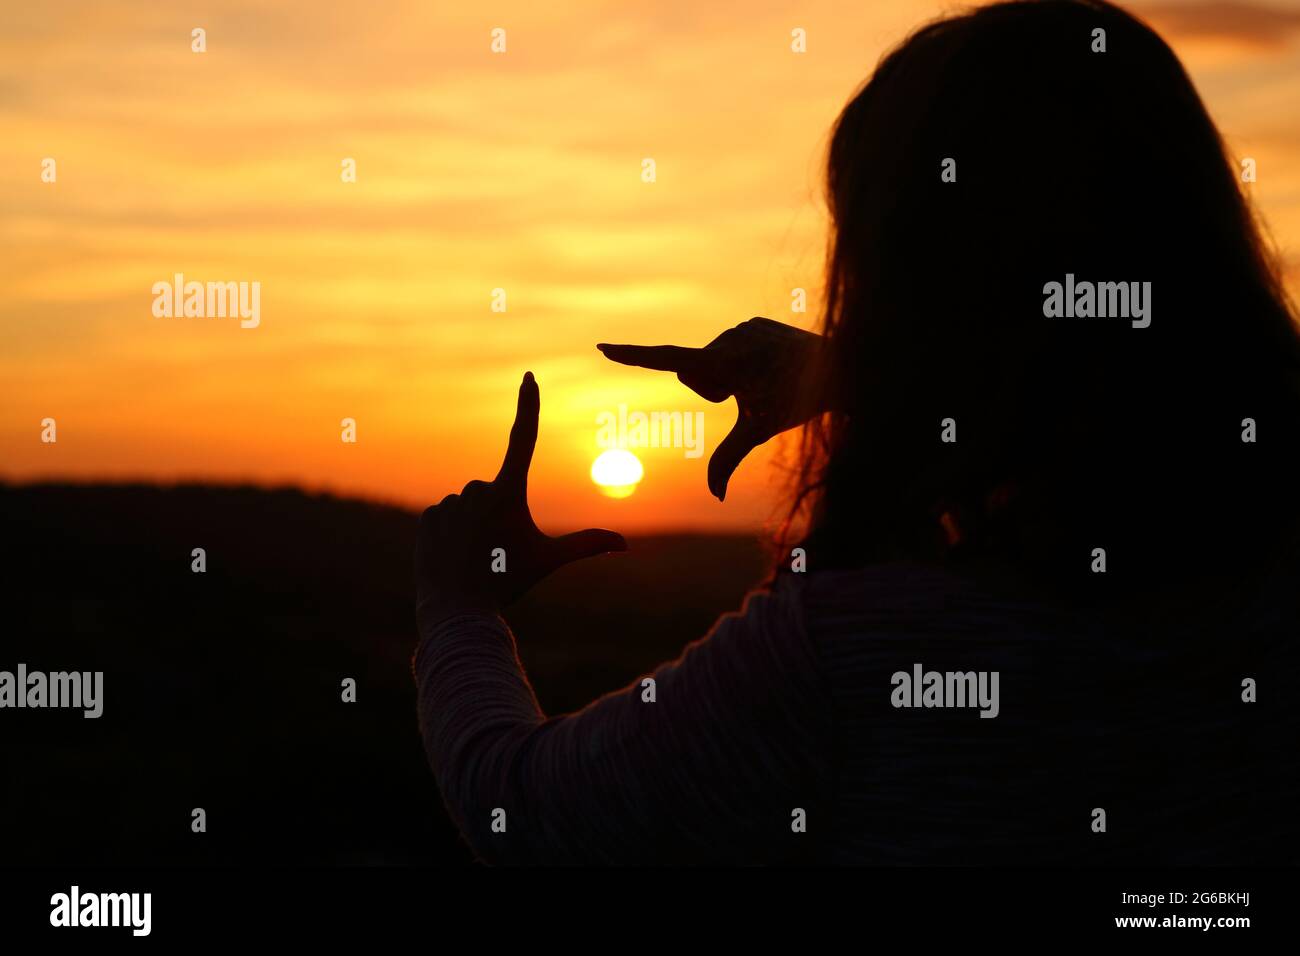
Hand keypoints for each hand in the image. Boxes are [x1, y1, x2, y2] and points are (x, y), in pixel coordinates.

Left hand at [415, 372, 626, 629]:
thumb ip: (587, 545)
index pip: (524, 440)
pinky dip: (452, 535)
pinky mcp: (429, 517)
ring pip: (470, 508)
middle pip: (495, 493)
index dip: (528, 406)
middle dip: (499, 515)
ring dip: (475, 527)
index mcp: (509, 493)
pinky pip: (447, 519)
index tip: (529, 376)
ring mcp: (450, 503)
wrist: (457, 612)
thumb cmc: (507, 583)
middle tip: (498, 552)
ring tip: (476, 559)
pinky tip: (454, 559)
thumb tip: (625, 544)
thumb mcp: (549, 561)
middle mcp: (477, 490)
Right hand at [597, 317, 829, 500]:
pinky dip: (744, 362)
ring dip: (728, 377)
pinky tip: (772, 366)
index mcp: (723, 364)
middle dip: (709, 390)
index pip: (668, 362)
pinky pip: (731, 348)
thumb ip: (726, 461)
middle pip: (693, 374)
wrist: (841, 371)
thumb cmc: (797, 404)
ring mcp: (741, 327)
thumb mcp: (757, 433)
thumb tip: (715, 496)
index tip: (602, 347)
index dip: (632, 357)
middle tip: (748, 395)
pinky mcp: (753, 322)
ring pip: (712, 362)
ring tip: (766, 380)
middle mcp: (728, 339)